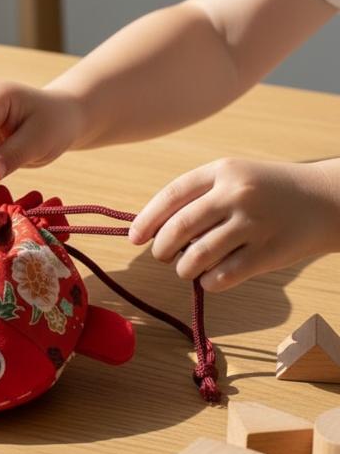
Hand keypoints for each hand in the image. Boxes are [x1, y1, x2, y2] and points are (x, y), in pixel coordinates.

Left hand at [128, 158, 339, 291]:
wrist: (327, 200)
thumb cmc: (268, 192)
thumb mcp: (234, 178)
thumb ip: (196, 196)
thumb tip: (150, 227)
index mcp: (223, 171)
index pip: (171, 196)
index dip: (147, 220)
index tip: (134, 238)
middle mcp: (237, 194)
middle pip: (179, 228)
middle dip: (161, 248)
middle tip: (162, 255)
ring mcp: (254, 223)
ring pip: (197, 256)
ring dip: (184, 268)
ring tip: (188, 267)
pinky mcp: (269, 252)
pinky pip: (223, 276)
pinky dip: (208, 282)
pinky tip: (210, 279)